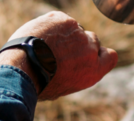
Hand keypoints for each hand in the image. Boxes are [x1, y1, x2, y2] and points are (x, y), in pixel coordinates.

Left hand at [0, 11, 117, 99]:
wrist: (23, 69)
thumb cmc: (38, 83)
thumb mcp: (63, 87)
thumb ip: (76, 72)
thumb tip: (72, 65)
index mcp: (93, 71)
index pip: (110, 56)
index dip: (99, 54)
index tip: (86, 55)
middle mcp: (90, 51)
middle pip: (92, 40)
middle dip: (79, 43)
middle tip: (59, 50)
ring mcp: (78, 33)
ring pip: (74, 29)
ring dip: (63, 34)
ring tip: (44, 45)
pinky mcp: (64, 20)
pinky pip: (60, 20)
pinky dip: (51, 25)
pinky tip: (39, 36)